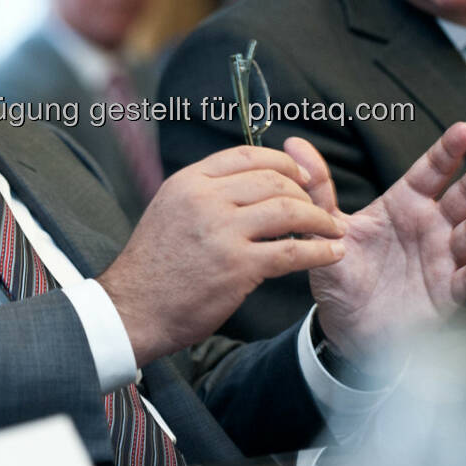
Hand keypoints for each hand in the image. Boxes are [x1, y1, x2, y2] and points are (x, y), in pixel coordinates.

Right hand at [98, 145, 346, 365]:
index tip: (301, 175)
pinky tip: (331, 254)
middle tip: (319, 207)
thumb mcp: (169, 209)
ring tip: (332, 229)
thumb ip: (203, 192)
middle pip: (273, 179)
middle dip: (305, 191)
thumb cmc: (153, 266)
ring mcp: (222, 231)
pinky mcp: (238, 267)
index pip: (247, 155)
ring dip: (319, 219)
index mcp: (189, 181)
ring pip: (287, 209)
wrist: (133, 309)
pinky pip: (292, 251)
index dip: (283, 161)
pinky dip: (319, 251)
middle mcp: (206, 199)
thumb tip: (245, 182)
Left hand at [293, 122, 465, 363]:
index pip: (430, 172)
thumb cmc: (342, 273)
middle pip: (462, 197)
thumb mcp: (326, 228)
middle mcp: (429, 228)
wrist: (345, 327)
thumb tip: (295, 144)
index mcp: (404, 206)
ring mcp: (441, 260)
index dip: (447, 152)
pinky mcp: (445, 295)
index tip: (464, 130)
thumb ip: (318, 188)